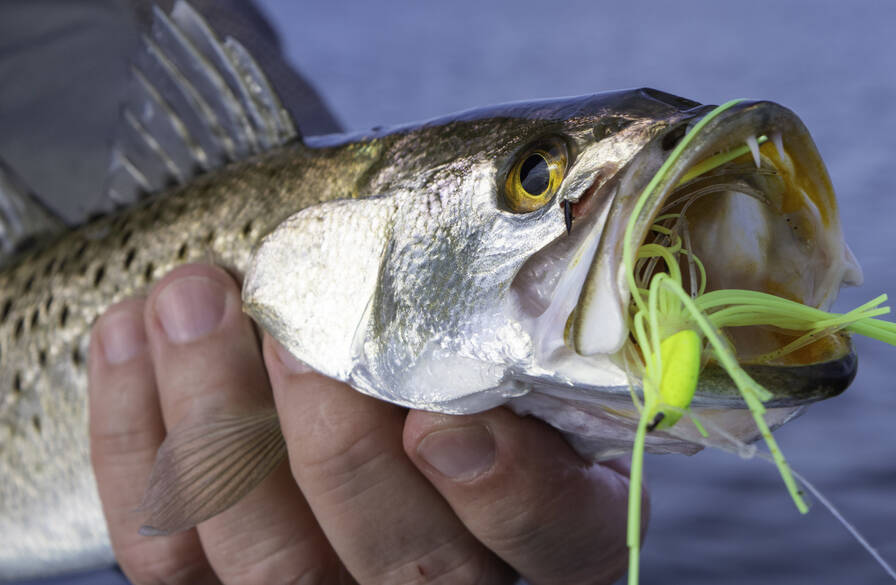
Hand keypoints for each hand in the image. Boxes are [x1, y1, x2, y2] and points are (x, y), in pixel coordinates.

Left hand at [88, 263, 644, 584]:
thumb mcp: (532, 347)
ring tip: (192, 300)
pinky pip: (169, 555)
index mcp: (547, 526)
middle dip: (336, 444)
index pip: (557, 540)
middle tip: (294, 327)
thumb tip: (477, 245)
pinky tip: (132, 334)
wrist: (364, 404)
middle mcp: (447, 580)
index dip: (508, 493)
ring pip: (272, 562)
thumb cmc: (470, 352)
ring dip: (218, 424)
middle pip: (402, 559)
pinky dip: (135, 442)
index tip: (443, 419)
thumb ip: (524, 322)